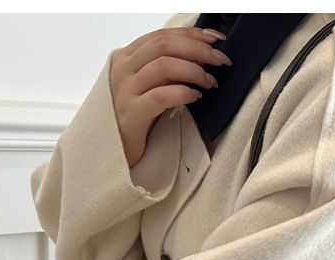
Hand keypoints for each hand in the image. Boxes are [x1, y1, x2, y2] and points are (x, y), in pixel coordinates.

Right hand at [110, 27, 231, 167]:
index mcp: (126, 57)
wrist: (112, 150)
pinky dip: (182, 93)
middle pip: (164, 46)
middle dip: (198, 50)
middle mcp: (123, 69)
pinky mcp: (132, 113)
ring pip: (163, 66)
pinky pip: (161, 96)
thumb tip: (200, 57)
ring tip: (211, 83)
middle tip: (221, 60)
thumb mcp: (148, 87)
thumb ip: (165, 70)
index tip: (216, 39)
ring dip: (194, 71)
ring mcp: (125, 90)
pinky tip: (196, 96)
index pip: (161, 35)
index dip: (191, 34)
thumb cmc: (136, 118)